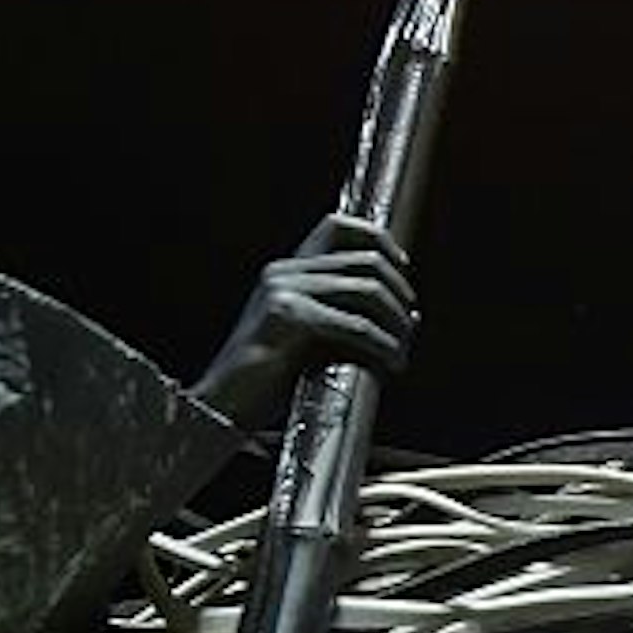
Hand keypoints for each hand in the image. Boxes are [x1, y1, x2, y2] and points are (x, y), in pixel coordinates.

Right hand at [190, 213, 418, 426]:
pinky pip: (355, 325)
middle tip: (409, 326)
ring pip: (368, 291)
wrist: (223, 405)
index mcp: (286, 271)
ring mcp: (284, 290)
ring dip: (396, 323)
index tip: (402, 268)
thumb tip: (405, 314)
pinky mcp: (288, 316)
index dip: (378, 239)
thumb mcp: (308, 336)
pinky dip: (383, 345)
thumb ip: (342, 314)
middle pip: (366, 261)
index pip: (337, 227)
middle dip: (399, 293)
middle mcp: (284, 272)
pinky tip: (392, 363)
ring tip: (402, 350)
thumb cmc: (266, 379)